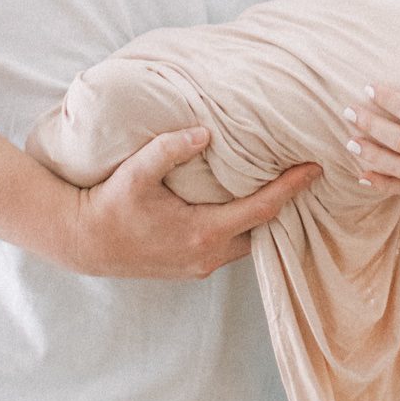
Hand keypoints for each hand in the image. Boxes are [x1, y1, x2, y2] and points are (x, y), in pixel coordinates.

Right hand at [63, 128, 320, 278]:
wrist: (83, 243)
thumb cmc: (109, 205)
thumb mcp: (136, 173)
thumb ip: (169, 150)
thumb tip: (203, 133)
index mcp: (203, 233)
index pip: (263, 209)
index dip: (292, 188)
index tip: (316, 168)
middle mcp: (208, 255)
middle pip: (263, 230)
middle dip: (287, 205)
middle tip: (306, 175)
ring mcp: (200, 265)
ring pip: (248, 242)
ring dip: (265, 217)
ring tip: (283, 188)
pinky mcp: (191, 267)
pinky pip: (231, 247)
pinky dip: (246, 227)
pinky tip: (247, 207)